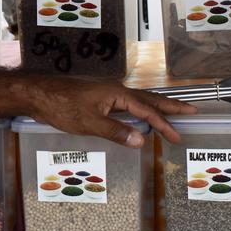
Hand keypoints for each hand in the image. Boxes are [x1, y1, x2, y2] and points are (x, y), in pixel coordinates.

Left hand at [23, 75, 196, 147]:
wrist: (39, 94)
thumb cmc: (62, 107)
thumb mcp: (90, 123)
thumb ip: (116, 132)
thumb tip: (142, 140)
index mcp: (117, 94)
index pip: (147, 111)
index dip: (164, 125)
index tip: (178, 137)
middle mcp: (116, 90)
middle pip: (149, 98)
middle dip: (171, 106)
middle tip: (191, 110)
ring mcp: (107, 92)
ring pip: (139, 99)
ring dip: (157, 106)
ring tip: (173, 111)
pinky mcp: (99, 97)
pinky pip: (128, 102)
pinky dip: (141, 108)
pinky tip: (140, 115)